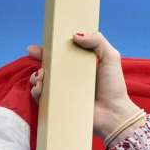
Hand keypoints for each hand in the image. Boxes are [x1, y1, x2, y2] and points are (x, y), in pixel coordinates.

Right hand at [27, 31, 144, 143]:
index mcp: (79, 64)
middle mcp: (69, 77)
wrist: (114, 113)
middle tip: (41, 62)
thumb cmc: (114, 87)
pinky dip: (37, 91)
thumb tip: (75, 35)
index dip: (46, 50)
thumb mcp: (110, 58)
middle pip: (47, 65)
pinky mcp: (59, 104)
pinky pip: (41, 97)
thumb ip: (98, 41)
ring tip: (43, 77)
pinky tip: (42, 88)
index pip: (59, 54)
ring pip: (40, 80)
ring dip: (36, 76)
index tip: (35, 48)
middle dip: (39, 61)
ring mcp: (63, 91)